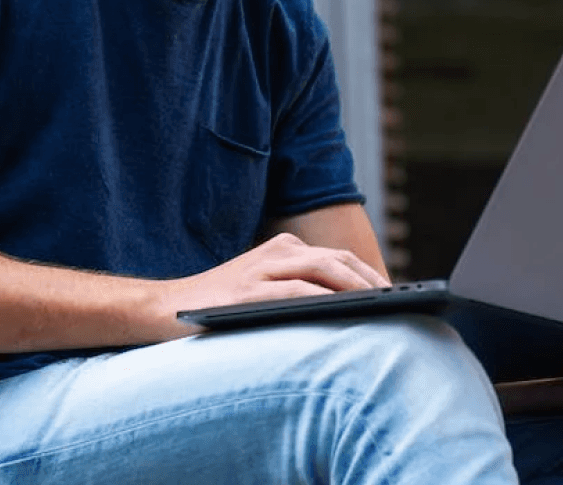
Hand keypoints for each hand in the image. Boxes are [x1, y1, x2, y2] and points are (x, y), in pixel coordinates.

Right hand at [153, 232, 389, 337]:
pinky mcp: (248, 291)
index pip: (339, 258)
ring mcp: (262, 268)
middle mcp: (277, 251)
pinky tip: (343, 309)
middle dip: (372, 281)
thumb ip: (299, 291)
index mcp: (284, 248)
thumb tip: (351, 312)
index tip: (395, 296)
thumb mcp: (265, 291)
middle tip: (398, 303)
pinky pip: (295, 290)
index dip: (370, 275)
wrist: (164, 310)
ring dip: (356, 286)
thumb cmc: (221, 307)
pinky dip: (324, 298)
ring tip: (381, 306)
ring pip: (323, 269)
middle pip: (338, 260)